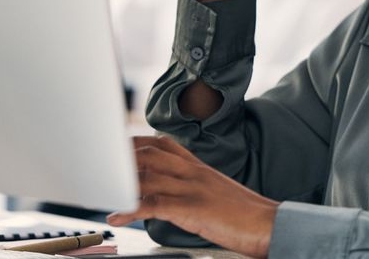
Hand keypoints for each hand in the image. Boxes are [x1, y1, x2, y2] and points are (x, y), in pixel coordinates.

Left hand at [107, 136, 277, 257]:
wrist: (270, 224)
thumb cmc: (244, 214)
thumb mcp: (214, 192)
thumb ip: (191, 186)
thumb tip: (166, 193)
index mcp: (198, 166)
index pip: (161, 144)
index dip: (134, 143)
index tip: (113, 148)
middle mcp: (193, 171)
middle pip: (149, 154)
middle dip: (120, 159)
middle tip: (98, 167)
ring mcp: (193, 188)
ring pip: (148, 175)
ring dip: (120, 183)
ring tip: (101, 190)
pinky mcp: (193, 208)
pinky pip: (155, 204)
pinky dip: (132, 208)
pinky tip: (119, 215)